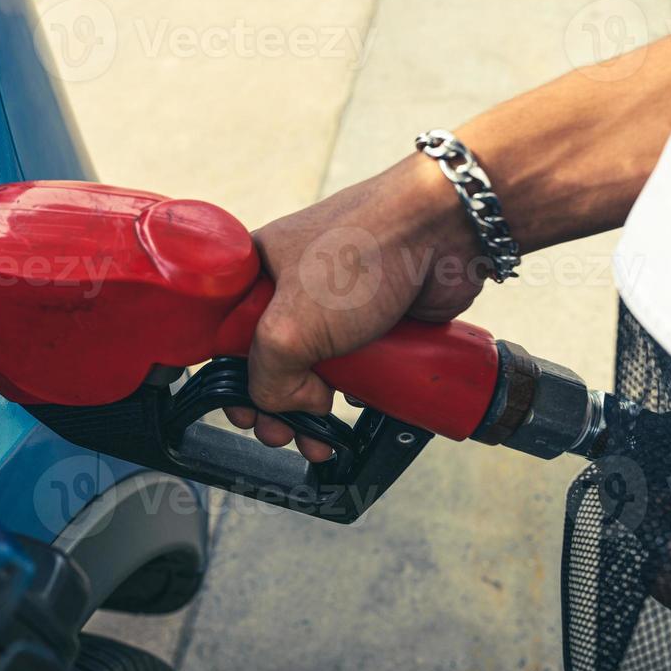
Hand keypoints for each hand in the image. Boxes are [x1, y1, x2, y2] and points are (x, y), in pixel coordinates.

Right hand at [222, 153, 488, 459]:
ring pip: (315, 368)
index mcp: (258, 270)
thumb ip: (268, 377)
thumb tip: (288, 406)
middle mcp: (293, 285)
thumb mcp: (291, 324)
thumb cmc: (365, 249)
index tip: (241, 411)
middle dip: (275, 405)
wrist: (443, 231)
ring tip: (318, 439)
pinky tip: (355, 406)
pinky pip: (355, 364)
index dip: (231, 378)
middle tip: (281, 435)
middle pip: (271, 359)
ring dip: (313, 409)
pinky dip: (354, 389)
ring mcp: (334, 303)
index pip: (226, 334)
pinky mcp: (373, 318)